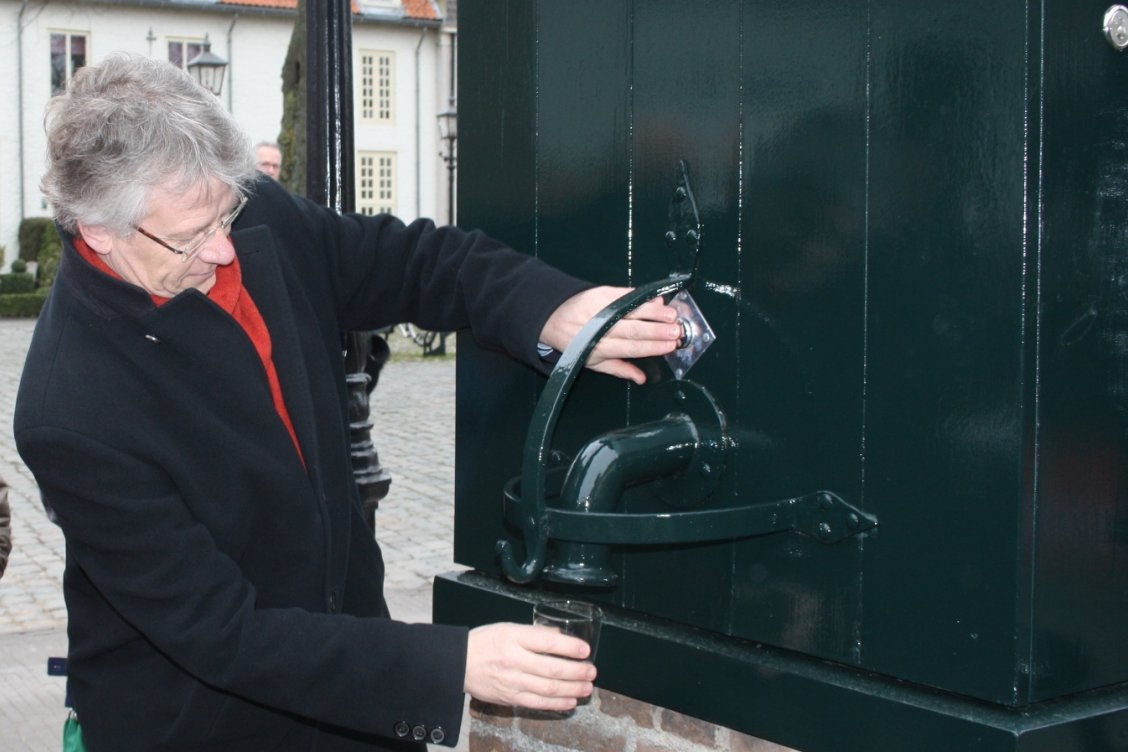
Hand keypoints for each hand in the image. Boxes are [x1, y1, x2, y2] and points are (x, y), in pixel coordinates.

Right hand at [464, 623, 596, 710]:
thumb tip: (560, 635)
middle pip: (552, 669)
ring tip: (587, 688)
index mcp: (513, 638)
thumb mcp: (508, 628)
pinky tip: (571, 701)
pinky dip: (557, 703)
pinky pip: (538, 703)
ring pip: (548, 689)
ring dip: (572, 689)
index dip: (569, 647)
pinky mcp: (510, 698)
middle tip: (592, 671)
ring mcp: (512, 682)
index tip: (586, 650)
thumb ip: (534, 632)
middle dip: (577, 671)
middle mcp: (514, 660)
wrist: (458, 663)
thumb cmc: (485, 642)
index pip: (547, 642)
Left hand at [539, 286, 682, 383]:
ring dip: (654, 312)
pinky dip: (642, 298)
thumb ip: (620, 369)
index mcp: (602, 348)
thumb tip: (642, 379)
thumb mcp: (595, 362)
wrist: (554, 318)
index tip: (671, 346)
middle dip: (657, 331)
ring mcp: (601, 310)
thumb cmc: (578, 343)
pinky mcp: (602, 294)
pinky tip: (657, 299)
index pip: (632, 348)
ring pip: (631, 312)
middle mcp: (602, 329)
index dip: (653, 347)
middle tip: (676, 330)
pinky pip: (625, 295)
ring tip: (671, 314)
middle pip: (634, 330)